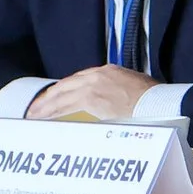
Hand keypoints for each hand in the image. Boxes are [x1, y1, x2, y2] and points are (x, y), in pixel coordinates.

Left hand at [29, 63, 156, 119]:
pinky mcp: (90, 102)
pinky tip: (45, 123)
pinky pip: (65, 110)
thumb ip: (117, 89)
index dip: (61, 90)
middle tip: (35, 109)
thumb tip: (112, 101)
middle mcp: (95, 77)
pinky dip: (52, 116)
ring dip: (45, 109)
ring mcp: (91, 89)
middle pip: (63, 88)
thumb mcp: (134, 86)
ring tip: (34, 118)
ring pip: (60, 99)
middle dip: (47, 99)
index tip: (52, 98)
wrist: (159, 103)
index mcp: (107, 71)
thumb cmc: (153, 99)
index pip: (76, 80)